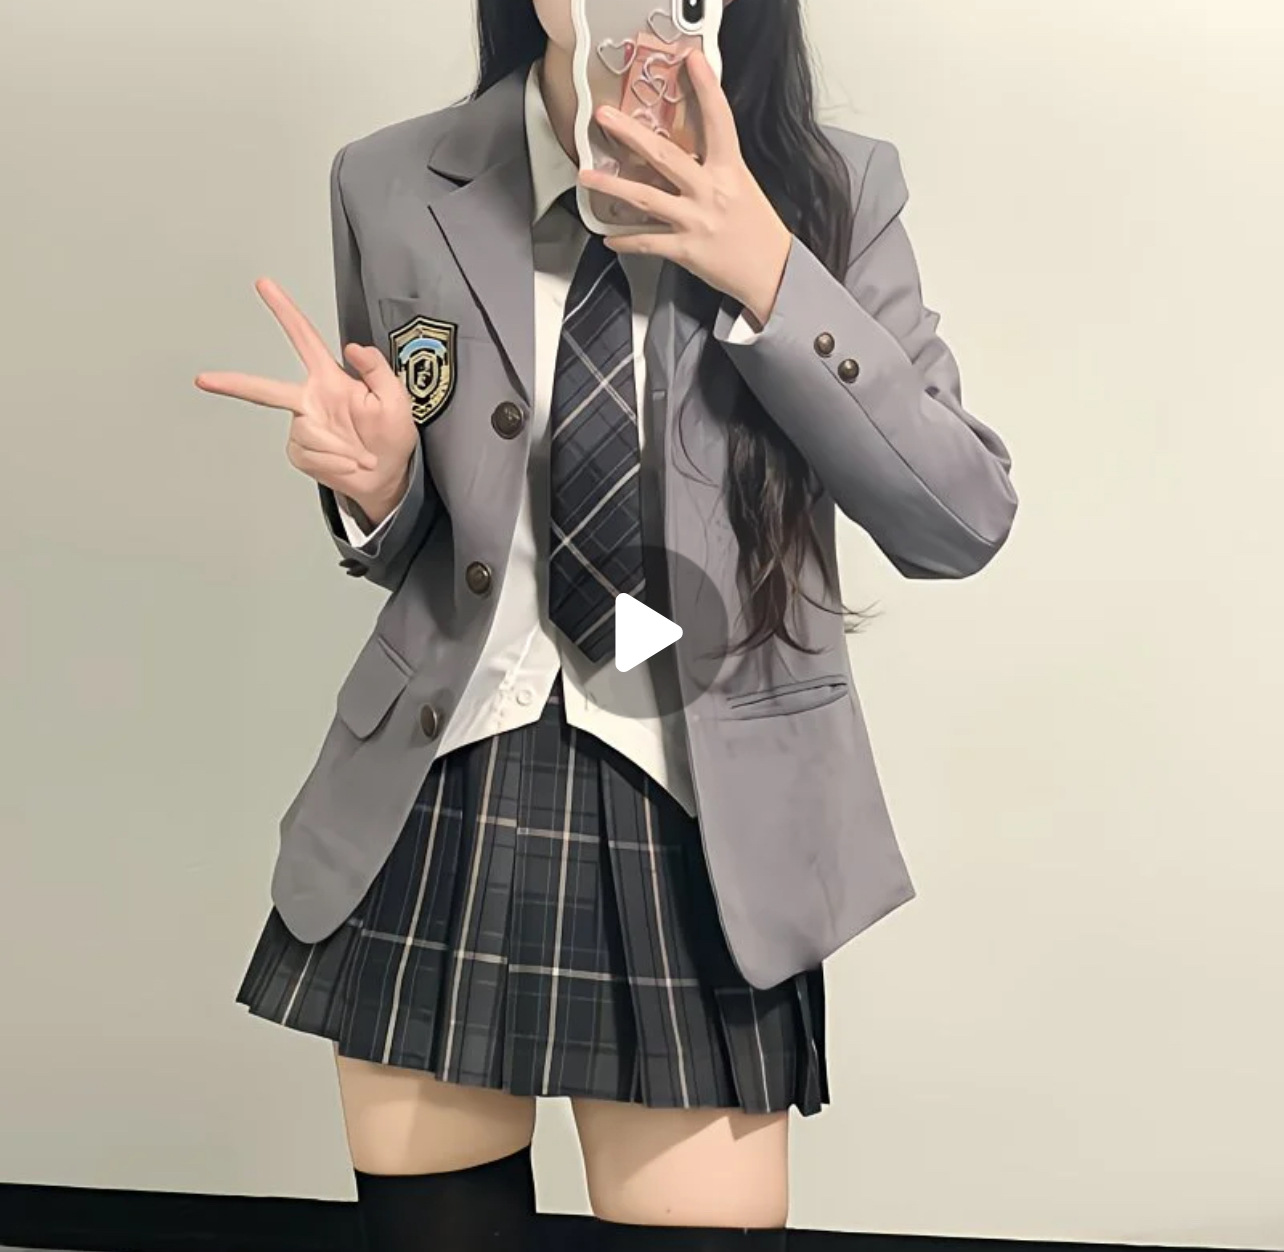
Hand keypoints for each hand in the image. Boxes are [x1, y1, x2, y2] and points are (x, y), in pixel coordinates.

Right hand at [194, 278, 417, 520]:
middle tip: (205, 379)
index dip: (285, 311)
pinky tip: (347, 463)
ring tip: (359, 454)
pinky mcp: (300, 450)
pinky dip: (333, 462)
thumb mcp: (396, 398)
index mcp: (330, 379)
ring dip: (338, 447)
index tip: (264, 285)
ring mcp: (302, 425)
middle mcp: (310, 399)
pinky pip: (309, 454)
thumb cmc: (392, 436)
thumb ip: (377, 369)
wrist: (386, 476)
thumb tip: (352, 347)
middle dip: (234, 383)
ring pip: (306, 433)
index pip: (304, 339)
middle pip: (266, 388)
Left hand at [583, 48, 792, 328]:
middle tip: (605, 116)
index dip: (706, 88)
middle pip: (666, 156)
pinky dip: (626, 241)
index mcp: (730, 169)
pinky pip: (648, 242)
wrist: (772, 272)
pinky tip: (608, 237)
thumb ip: (714, 166)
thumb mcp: (741, 186)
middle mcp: (711, 190)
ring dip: (612, 185)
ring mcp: (696, 220)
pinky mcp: (686, 249)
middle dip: (632, 134)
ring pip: (646, 198)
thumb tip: (686, 147)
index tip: (691, 60)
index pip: (718, 121)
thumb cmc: (756, 228)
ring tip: (587, 175)